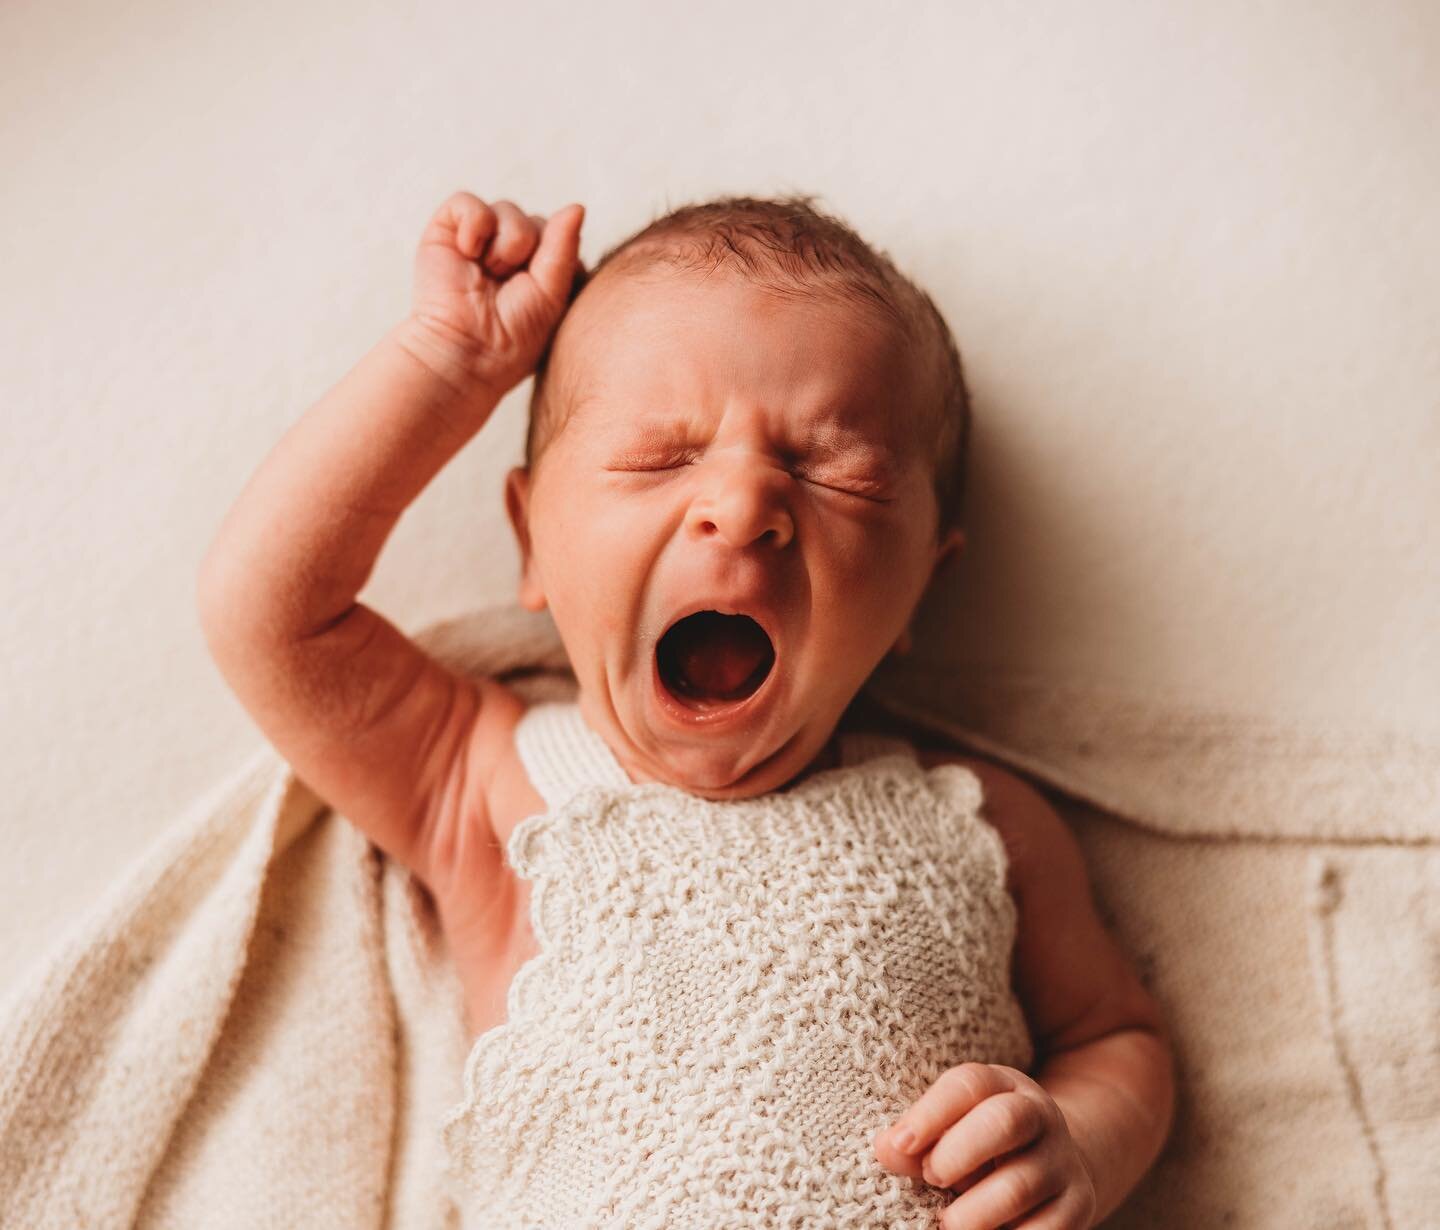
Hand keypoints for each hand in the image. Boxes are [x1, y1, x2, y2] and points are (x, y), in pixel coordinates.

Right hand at [403, 191, 584, 395]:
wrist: (466, 351)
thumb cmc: (514, 336)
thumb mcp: (553, 294)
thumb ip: (564, 248)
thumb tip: (576, 206)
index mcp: (537, 269)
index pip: (562, 236)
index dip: (556, 258)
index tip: (543, 293)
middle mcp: (508, 252)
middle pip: (537, 220)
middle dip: (530, 250)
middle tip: (510, 285)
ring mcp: (479, 241)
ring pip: (508, 209)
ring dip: (506, 244)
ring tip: (490, 273)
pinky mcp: (447, 232)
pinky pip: (468, 202)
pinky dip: (474, 224)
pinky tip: (469, 253)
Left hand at [873, 1063, 1096, 1228]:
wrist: (1051, 1167)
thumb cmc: (979, 1146)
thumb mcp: (951, 1130)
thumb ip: (915, 1141)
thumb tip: (886, 1149)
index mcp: (1003, 1085)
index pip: (969, 1084)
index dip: (930, 1114)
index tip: (899, 1145)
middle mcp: (1040, 1116)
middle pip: (1002, 1122)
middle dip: (956, 1154)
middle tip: (932, 1178)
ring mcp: (1062, 1161)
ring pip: (1018, 1186)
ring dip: (973, 1212)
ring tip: (949, 1222)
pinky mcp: (1078, 1205)